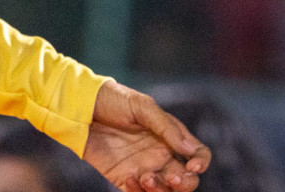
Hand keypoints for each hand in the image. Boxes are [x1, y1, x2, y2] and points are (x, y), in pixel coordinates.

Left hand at [83, 81, 210, 191]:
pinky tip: (130, 179)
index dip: (201, 162)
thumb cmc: (116, 101)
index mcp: (171, 136)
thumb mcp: (143, 107)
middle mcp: (161, 155)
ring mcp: (144, 168)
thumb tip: (189, 150)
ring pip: (165, 191)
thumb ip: (166, 128)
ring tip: (145, 177)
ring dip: (161, 190)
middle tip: (172, 178)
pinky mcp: (124, 179)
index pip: (197, 153)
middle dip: (185, 184)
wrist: (83, 110)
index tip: (192, 166)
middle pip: (186, 179)